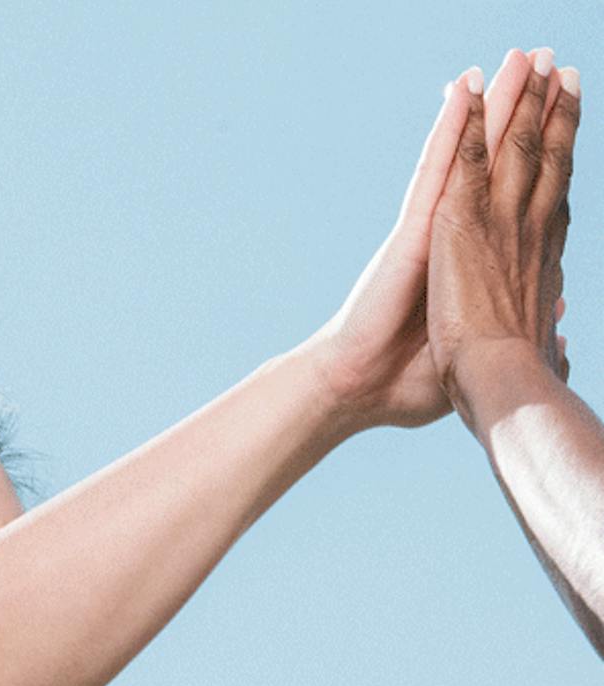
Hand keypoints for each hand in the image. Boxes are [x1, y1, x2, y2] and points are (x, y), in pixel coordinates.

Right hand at [309, 50, 564, 431]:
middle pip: (502, 161)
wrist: (361, 389)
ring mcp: (434, 229)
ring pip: (472, 152)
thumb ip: (519, 334)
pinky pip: (437, 169)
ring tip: (516, 56)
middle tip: (549, 61)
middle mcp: (458, 237)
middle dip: (527, 111)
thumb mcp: (476, 358)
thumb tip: (560, 325)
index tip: (565, 125)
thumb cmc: (407, 385)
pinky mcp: (414, 231)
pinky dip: (451, 128)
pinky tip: (463, 89)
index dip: (546, 160)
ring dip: (495, 101)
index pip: (519, 201)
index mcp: (479, 266)